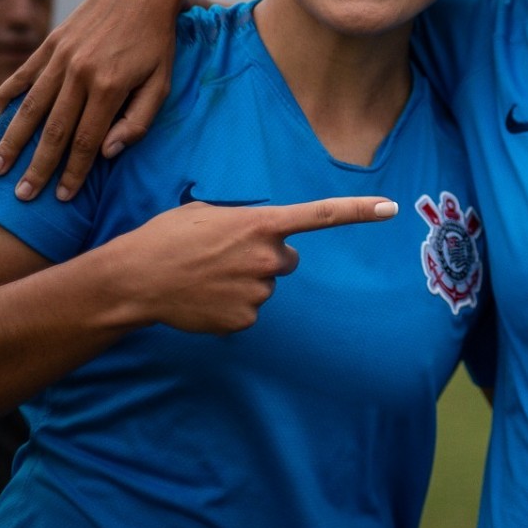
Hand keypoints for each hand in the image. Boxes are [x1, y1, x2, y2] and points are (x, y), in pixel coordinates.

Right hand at [0, 0, 185, 201]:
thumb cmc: (158, 43)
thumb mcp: (163, 83)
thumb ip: (138, 120)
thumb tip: (109, 153)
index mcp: (110, 86)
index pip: (87, 140)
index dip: (74, 171)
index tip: (63, 196)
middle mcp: (80, 73)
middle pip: (53, 130)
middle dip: (38, 167)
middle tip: (24, 196)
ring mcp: (61, 57)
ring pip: (31, 107)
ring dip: (13, 140)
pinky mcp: (51, 43)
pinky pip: (23, 76)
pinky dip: (4, 98)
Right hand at [115, 196, 397, 333]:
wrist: (135, 279)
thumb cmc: (169, 237)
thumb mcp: (210, 213)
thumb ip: (248, 221)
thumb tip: (265, 233)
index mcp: (262, 224)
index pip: (322, 215)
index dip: (360, 211)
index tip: (391, 208)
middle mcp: (268, 257)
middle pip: (289, 259)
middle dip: (268, 258)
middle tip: (229, 257)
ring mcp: (259, 292)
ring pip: (267, 286)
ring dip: (247, 282)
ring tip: (209, 276)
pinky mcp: (246, 320)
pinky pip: (250, 311)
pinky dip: (233, 306)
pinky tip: (206, 298)